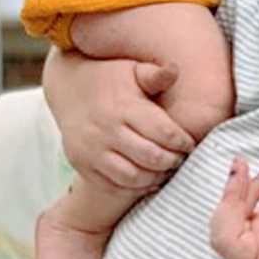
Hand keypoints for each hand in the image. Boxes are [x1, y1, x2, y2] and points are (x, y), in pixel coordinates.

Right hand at [43, 51, 194, 191]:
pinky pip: (112, 186)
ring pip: (132, 177)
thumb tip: (175, 70)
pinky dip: (133, 188)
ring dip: (155, 177)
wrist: (68, 87)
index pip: (163, 132)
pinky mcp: (82, 165)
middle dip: (173, 161)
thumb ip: (155, 74)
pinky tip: (146, 179)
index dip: (182, 142)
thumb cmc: (110, 78)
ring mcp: (92, 150)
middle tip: (181, 159)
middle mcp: (107, 130)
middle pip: (151, 157)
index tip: (190, 144)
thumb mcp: (132, 70)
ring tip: (165, 170)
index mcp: (124, 107)